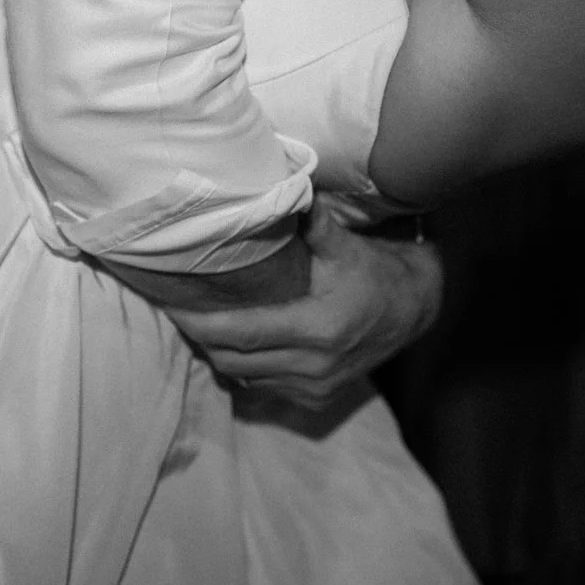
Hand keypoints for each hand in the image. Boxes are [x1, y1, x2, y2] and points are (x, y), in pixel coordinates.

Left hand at [162, 200, 442, 406]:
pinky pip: (263, 389)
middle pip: (233, 361)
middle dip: (201, 338)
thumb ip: (314, 223)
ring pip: (244, 378)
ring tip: (199, 324)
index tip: (171, 307)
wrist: (412, 311)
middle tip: (177, 310)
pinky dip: (244, 368)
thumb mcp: (345, 246)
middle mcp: (313, 366)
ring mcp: (314, 388)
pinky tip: (235, 343)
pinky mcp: (316, 400)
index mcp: (316, 328)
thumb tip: (290, 184)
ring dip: (219, 355)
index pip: (241, 333)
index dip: (200, 324)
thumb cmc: (372, 272)